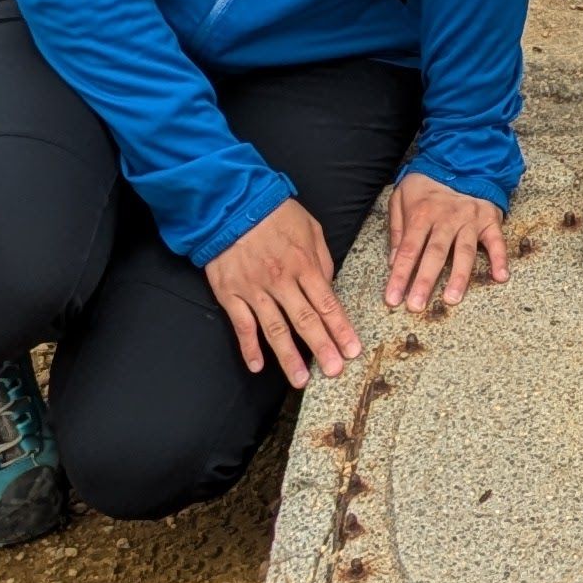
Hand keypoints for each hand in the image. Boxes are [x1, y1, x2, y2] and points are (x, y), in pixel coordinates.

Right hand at [203, 197, 359, 386]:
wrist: (230, 202)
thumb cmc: (274, 213)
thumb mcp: (309, 227)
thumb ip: (322, 258)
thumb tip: (330, 285)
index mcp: (304, 264)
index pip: (327, 302)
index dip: (341, 328)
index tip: (353, 350)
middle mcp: (281, 280)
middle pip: (305, 320)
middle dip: (322, 348)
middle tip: (334, 371)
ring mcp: (254, 289)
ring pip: (275, 328)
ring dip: (288, 357)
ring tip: (300, 380)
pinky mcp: (230, 293)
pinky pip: (241, 325)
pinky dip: (248, 347)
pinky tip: (257, 366)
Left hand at [380, 173, 513, 312]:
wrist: (461, 162)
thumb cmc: (427, 187)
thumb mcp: (401, 198)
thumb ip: (396, 229)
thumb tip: (392, 262)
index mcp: (422, 213)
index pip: (408, 249)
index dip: (400, 275)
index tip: (392, 299)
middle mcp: (447, 217)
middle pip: (435, 253)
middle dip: (425, 281)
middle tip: (417, 306)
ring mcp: (470, 219)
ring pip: (464, 251)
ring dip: (459, 276)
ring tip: (452, 299)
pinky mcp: (489, 221)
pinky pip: (496, 241)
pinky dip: (500, 258)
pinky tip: (500, 277)